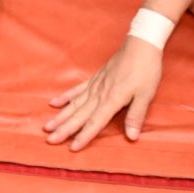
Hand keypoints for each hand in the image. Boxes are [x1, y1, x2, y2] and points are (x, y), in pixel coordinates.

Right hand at [45, 37, 163, 148]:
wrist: (140, 45)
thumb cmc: (146, 70)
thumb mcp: (146, 94)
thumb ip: (136, 115)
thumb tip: (131, 137)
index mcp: (112, 99)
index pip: (95, 122)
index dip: (84, 136)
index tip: (72, 148)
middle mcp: (99, 94)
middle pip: (79, 115)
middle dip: (64, 129)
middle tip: (49, 139)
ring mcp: (95, 85)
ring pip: (74, 104)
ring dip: (60, 116)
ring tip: (47, 126)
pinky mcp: (95, 78)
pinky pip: (77, 89)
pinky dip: (66, 97)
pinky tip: (54, 103)